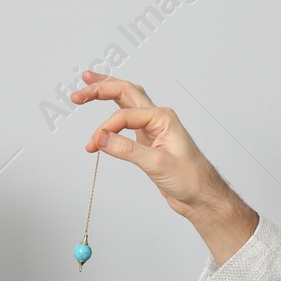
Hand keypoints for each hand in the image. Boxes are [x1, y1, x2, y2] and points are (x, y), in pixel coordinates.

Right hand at [70, 71, 258, 262]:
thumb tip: (101, 138)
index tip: (94, 143)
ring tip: (87, 84)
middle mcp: (157, 118)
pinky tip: (104, 111)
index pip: (125, 114)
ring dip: (107, 92)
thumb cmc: (190, 179)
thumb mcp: (157, 164)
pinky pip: (127, 121)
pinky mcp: (148, 141)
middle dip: (101, 88)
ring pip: (127, 102)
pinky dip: (112, 115)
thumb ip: (126, 149)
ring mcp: (153, 128)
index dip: (106, 127)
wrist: (201, 196)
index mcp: (163, 118)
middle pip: (125, 93)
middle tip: (79, 94)